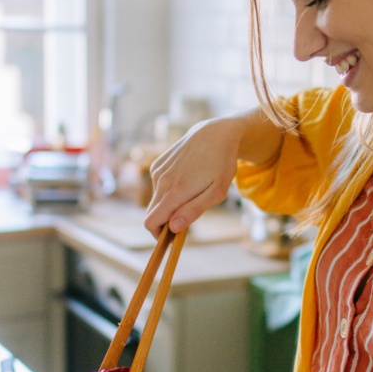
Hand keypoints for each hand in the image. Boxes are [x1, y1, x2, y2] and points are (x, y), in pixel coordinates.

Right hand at [143, 117, 243, 234]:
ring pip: (155, 200)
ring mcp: (158, 171)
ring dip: (168, 205)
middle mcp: (161, 181)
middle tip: (187, 218)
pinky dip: (167, 191)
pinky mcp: (157, 164)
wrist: (215, 134)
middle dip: (165, 222)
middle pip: (152, 214)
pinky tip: (185, 180)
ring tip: (192, 194)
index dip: (159, 235)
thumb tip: (173, 227)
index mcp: (175, 191)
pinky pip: (157, 186)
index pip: (151, 222)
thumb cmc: (221, 165)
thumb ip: (193, 211)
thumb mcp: (216, 192)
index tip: (174, 238)